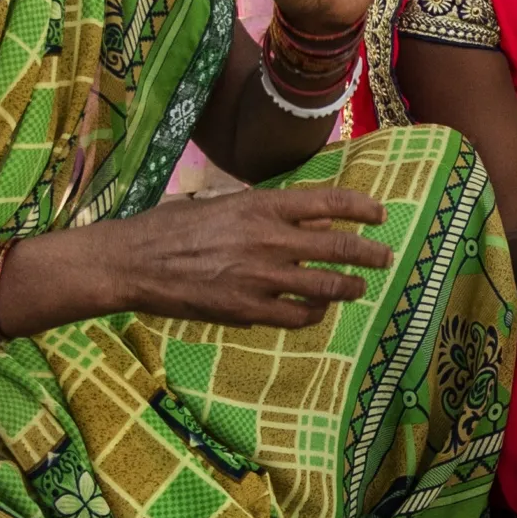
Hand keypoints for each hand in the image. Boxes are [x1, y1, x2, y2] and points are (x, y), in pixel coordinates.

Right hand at [98, 185, 392, 327]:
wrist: (132, 262)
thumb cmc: (173, 227)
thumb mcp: (223, 205)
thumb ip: (273, 213)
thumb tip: (320, 222)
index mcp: (261, 205)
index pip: (330, 201)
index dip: (362, 208)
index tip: (379, 214)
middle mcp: (269, 239)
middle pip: (341, 247)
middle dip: (371, 254)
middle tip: (385, 257)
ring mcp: (261, 277)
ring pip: (328, 286)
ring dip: (351, 287)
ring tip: (357, 287)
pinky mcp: (249, 310)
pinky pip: (299, 316)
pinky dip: (314, 313)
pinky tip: (315, 310)